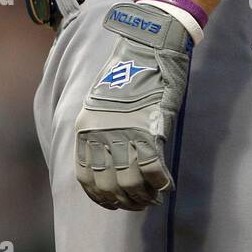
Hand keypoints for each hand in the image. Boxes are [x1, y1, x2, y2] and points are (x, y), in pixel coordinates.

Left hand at [75, 0, 192, 210]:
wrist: (145, 48)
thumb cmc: (127, 74)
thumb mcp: (101, 103)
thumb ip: (102, 131)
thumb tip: (112, 162)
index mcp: (85, 129)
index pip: (87, 178)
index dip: (101, 197)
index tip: (115, 203)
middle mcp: (101, 135)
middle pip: (110, 186)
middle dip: (126, 201)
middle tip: (139, 203)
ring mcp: (124, 135)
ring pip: (131, 184)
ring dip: (143, 196)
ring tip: (152, 197)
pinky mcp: (149, 132)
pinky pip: (153, 171)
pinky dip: (160, 183)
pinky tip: (166, 185)